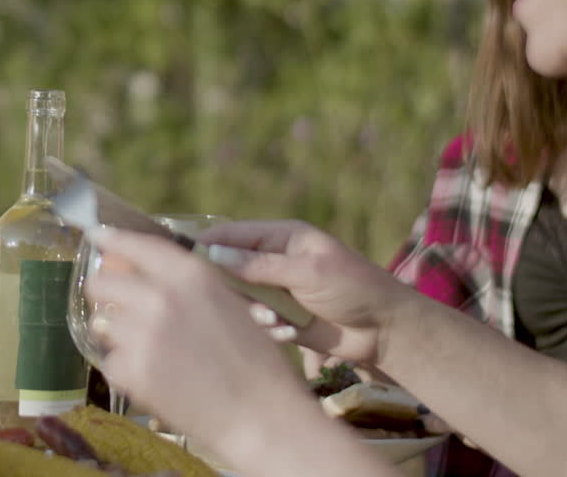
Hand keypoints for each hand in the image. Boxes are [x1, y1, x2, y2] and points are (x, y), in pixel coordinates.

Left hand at [83, 229, 309, 452]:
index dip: (110, 239)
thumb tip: (142, 271)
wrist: (259, 414)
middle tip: (121, 308)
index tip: (97, 238)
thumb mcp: (226, 301)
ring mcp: (140, 334)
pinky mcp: (130, 371)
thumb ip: (183, 282)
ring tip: (147, 349)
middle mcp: (158, 296)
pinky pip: (110, 360)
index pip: (132, 243)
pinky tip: (154, 376)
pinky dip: (126, 368)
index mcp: (188, 273)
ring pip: (101, 324)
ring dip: (117, 334)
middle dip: (106, 294)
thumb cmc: (254, 358)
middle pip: (100, 283)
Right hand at [197, 220, 413, 365]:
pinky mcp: (279, 319)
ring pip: (238, 299)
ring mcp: (274, 292)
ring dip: (252, 312)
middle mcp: (272, 261)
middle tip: (242, 301)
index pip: (232, 234)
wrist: (386, 331)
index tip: (179, 259)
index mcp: (281, 237)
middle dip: (230, 287)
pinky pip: (255, 323)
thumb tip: (211, 253)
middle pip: (228, 268)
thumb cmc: (353, 288)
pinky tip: (290, 333)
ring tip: (274, 321)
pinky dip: (267, 329)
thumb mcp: (308, 271)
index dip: (205, 243)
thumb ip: (259, 265)